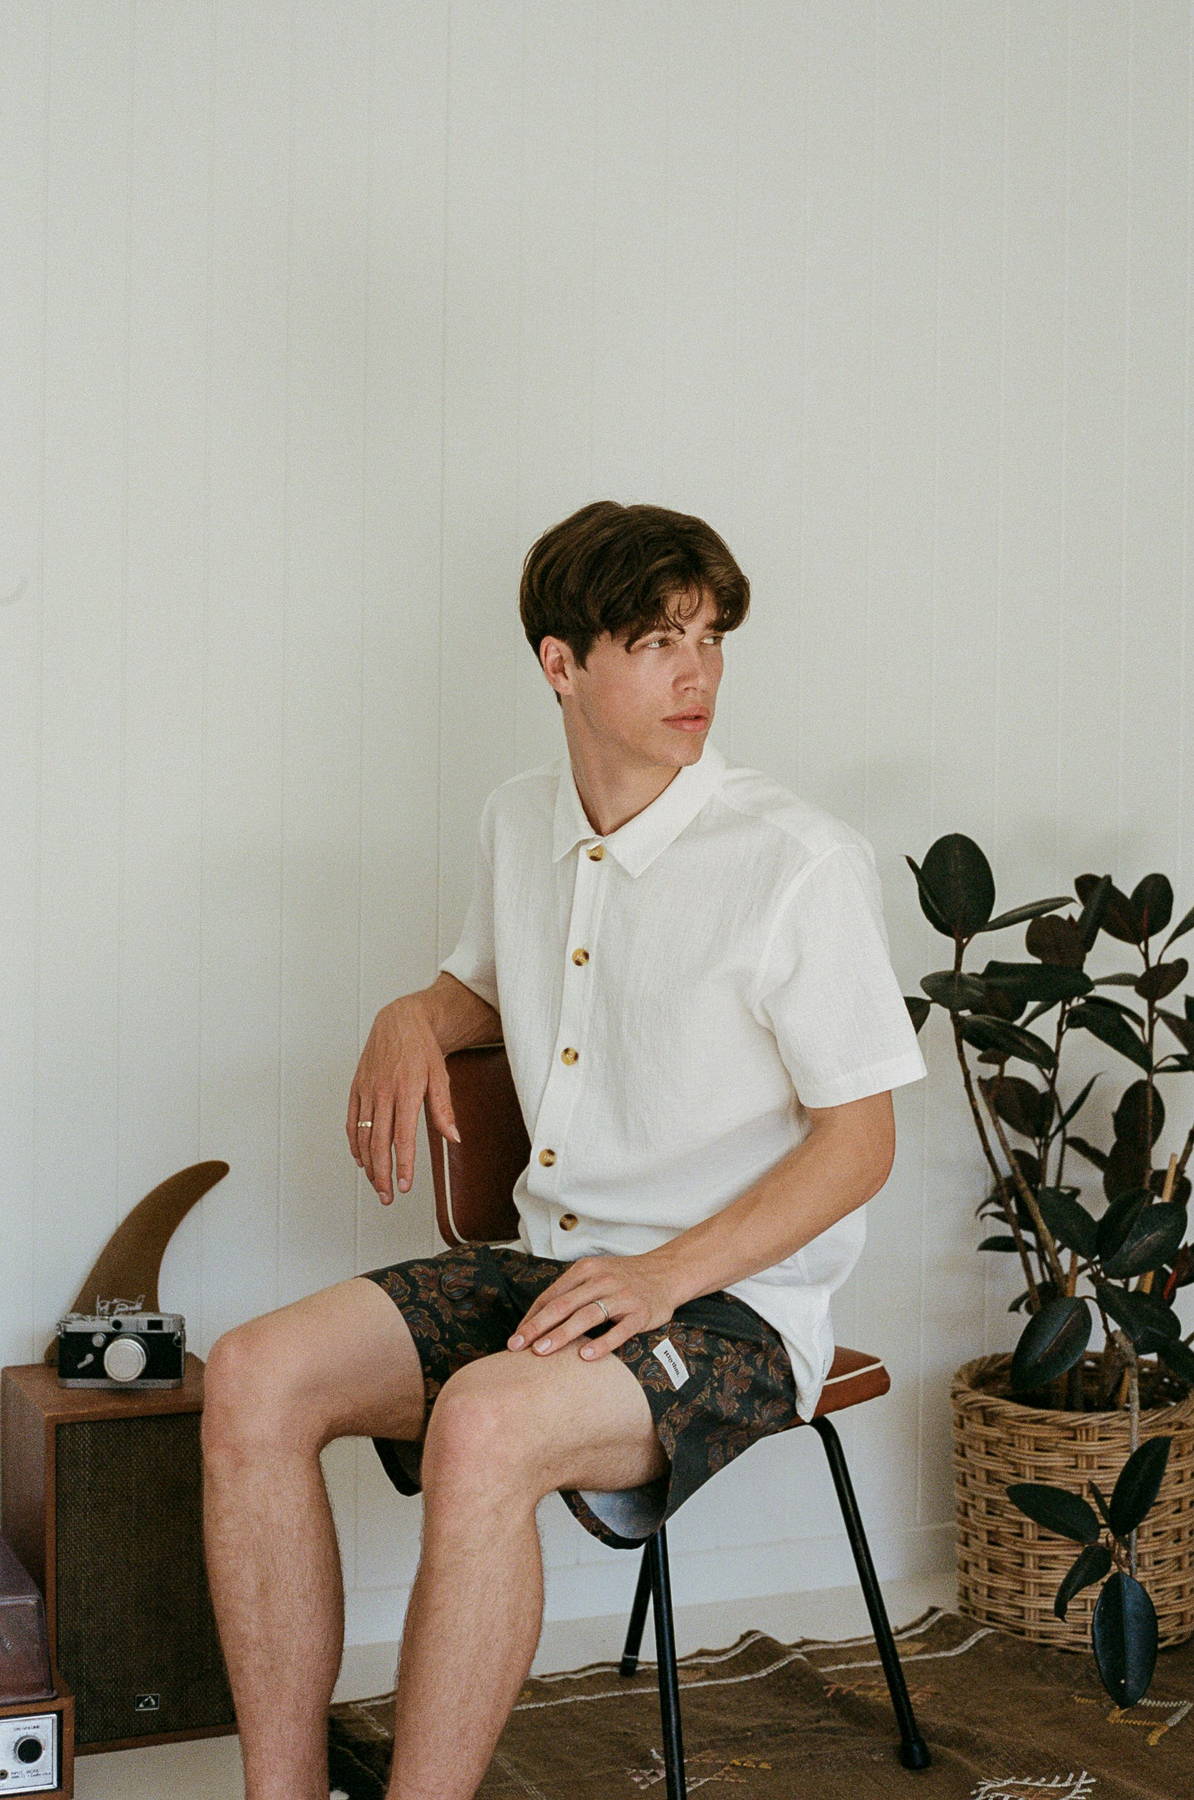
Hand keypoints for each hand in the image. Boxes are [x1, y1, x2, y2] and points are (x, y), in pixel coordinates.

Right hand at [346, 996, 459, 1202]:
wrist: (399, 1021)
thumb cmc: (422, 1049)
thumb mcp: (440, 1076)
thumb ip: (444, 1110)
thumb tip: (454, 1138)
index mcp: (406, 1090)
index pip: (403, 1136)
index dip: (403, 1164)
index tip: (405, 1185)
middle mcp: (383, 1092)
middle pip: (379, 1142)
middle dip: (383, 1173)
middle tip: (388, 1196)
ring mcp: (366, 1090)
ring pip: (363, 1135)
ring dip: (369, 1164)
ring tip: (377, 1184)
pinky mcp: (356, 1088)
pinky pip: (352, 1121)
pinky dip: (355, 1143)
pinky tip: (362, 1159)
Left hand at [507, 1254, 679, 1360]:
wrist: (667, 1272)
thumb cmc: (624, 1278)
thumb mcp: (595, 1275)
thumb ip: (571, 1293)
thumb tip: (536, 1320)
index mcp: (586, 1270)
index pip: (552, 1296)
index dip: (531, 1318)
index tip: (515, 1338)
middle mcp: (602, 1280)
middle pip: (563, 1305)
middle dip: (537, 1327)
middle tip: (517, 1347)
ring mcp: (622, 1296)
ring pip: (587, 1316)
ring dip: (561, 1334)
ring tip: (542, 1352)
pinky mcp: (641, 1312)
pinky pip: (619, 1330)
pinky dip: (601, 1343)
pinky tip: (584, 1356)